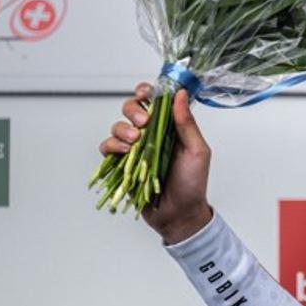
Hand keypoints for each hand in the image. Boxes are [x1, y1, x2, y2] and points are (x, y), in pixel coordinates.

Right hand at [100, 82, 212, 243]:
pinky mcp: (122, 163)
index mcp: (171, 127)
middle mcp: (152, 134)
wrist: (179, 213)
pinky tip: (125, 152)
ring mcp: (136, 148)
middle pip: (132, 109)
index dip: (147, 92)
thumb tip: (181, 94)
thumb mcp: (197, 151)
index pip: (155, 101)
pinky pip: (108, 147)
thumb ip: (187, 123)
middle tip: (142, 123)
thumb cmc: (192, 184)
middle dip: (133, 110)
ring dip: (123, 129)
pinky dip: (112, 146)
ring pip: (118, 126)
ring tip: (135, 142)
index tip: (146, 94)